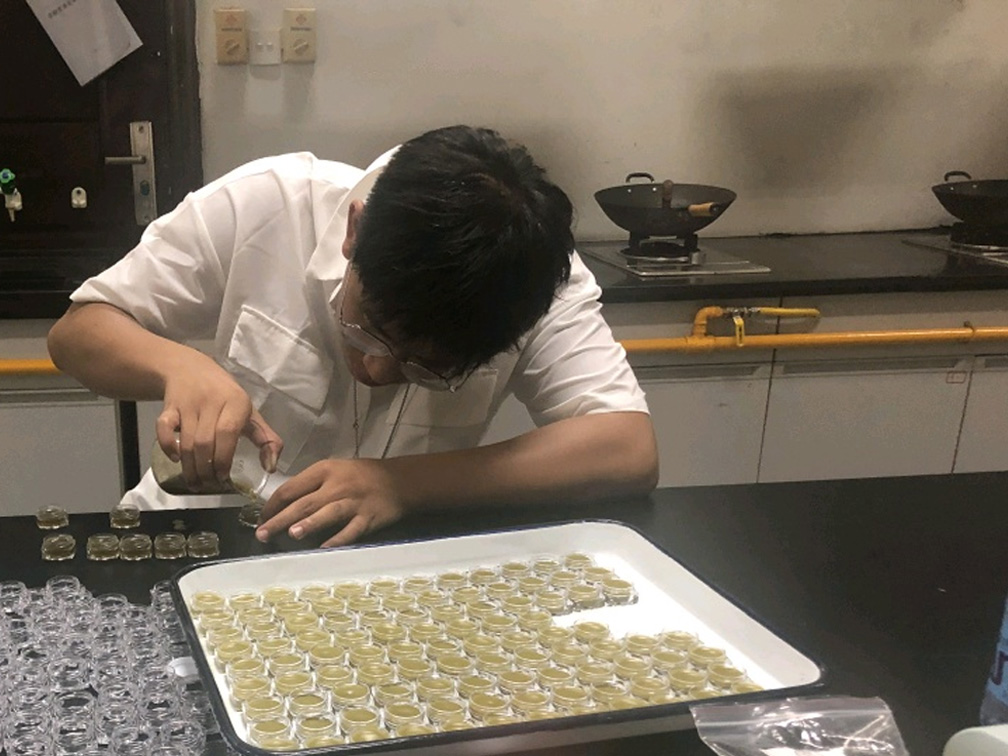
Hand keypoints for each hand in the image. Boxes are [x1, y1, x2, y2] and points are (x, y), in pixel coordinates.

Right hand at [155, 352, 282, 488]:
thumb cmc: (227, 397)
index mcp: (236, 402)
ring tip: (196, 482)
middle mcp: (211, 402)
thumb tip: (271, 468)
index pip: (227, 433)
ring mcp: (188, 404)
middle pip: (205, 442)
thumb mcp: (250, 413)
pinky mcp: (168, 407)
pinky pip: (162, 428)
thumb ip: (266, 440)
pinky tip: (175, 458)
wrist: (192, 369)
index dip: (223, 458)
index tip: (223, 477)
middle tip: (209, 484)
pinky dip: (166, 446)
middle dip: (206, 469)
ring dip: (190, 466)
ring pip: (186, 441)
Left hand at [255, 458, 404, 546]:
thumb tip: (282, 506)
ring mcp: (354, 502)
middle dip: (281, 519)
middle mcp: (338, 485)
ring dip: (310, 523)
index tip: (261, 519)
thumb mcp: (335, 470)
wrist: (399, 480)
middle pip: (305, 502)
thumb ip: (311, 485)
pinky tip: (324, 549)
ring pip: (328, 513)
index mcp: (325, 470)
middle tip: (263, 534)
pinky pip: (352, 530)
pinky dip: (338, 539)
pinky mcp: (369, 517)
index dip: (273, 504)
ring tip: (292, 534)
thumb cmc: (361, 476)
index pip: (292, 487)